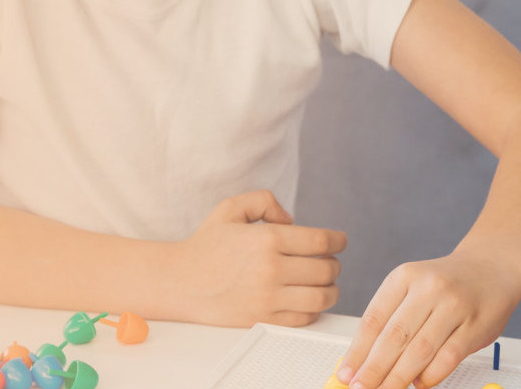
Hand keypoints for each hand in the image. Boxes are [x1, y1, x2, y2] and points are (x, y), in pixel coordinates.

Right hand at [170, 190, 346, 326]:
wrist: (180, 282)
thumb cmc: (207, 244)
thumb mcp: (232, 208)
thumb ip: (265, 201)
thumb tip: (292, 219)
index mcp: (266, 239)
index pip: (321, 241)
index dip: (338, 240)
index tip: (340, 241)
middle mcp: (270, 269)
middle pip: (326, 270)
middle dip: (334, 264)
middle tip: (328, 262)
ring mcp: (267, 298)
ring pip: (321, 297)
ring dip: (330, 289)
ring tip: (323, 283)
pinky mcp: (262, 320)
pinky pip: (304, 318)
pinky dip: (313, 310)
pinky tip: (307, 300)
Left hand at [338, 248, 520, 388]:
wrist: (493, 266)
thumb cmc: (448, 283)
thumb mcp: (413, 287)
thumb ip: (391, 319)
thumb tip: (363, 361)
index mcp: (404, 276)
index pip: (373, 320)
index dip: (357, 352)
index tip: (347, 374)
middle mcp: (429, 288)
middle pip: (394, 337)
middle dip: (374, 369)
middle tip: (361, 388)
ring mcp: (454, 306)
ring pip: (419, 350)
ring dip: (398, 377)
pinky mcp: (475, 325)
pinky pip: (448, 357)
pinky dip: (430, 376)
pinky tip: (418, 384)